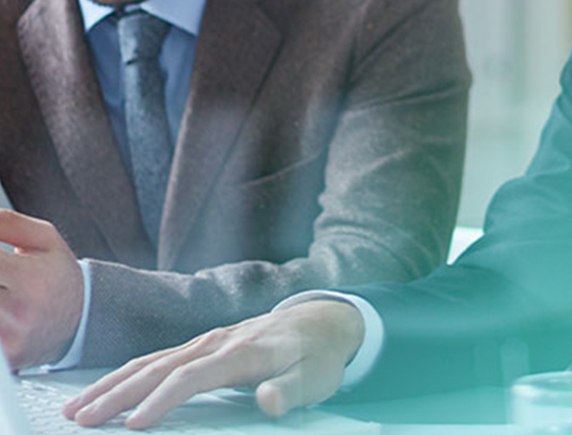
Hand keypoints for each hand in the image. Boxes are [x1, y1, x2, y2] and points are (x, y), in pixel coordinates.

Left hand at [0, 210, 82, 368]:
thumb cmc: (58, 276)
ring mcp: (10, 339)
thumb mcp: (45, 240)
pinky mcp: (6, 359)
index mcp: (29, 278)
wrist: (82, 320)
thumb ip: (7, 223)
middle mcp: (20, 311)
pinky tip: (5, 309)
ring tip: (4, 288)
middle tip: (3, 278)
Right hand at [63, 299, 363, 429]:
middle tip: (81, 418)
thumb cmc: (317, 356)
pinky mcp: (201, 345)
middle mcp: (217, 342)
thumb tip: (269, 400)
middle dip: (118, 393)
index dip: (162, 400)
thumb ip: (291, 390)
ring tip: (78, 407)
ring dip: (112, 383)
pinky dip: (127, 374)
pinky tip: (106, 389)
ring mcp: (206, 341)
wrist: (321, 321)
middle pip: (159, 367)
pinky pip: (157, 358)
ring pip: (151, 360)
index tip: (135, 424)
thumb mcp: (316, 378)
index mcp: (242, 352)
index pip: (193, 376)